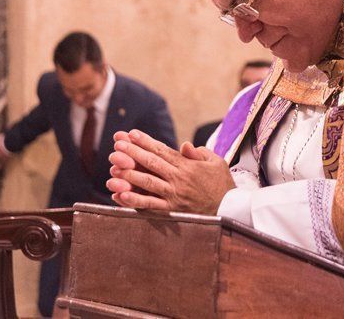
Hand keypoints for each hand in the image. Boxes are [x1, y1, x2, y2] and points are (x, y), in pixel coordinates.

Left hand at [106, 130, 234, 214]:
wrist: (229, 209)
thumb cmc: (222, 184)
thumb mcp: (216, 162)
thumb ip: (199, 152)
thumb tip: (184, 145)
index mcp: (187, 166)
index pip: (162, 150)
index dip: (145, 141)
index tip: (131, 134)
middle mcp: (178, 179)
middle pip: (151, 163)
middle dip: (132, 153)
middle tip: (117, 145)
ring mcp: (173, 196)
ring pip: (146, 183)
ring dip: (129, 174)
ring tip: (114, 167)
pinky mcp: (171, 210)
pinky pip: (150, 206)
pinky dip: (135, 201)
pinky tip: (121, 196)